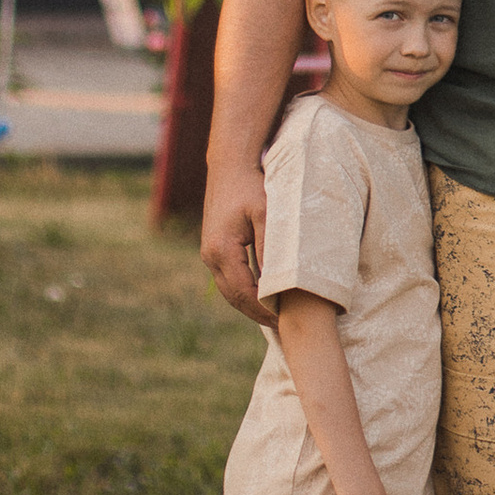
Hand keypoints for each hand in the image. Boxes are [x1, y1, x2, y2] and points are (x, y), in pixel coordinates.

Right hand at [202, 158, 276, 324]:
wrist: (229, 167)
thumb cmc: (250, 187)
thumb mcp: (266, 214)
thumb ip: (270, 247)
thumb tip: (280, 280)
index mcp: (221, 250)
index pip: (245, 292)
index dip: (264, 309)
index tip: (285, 320)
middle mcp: (210, 256)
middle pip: (234, 297)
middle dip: (258, 314)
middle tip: (284, 327)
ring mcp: (209, 254)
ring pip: (230, 291)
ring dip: (250, 305)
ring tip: (276, 317)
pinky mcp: (213, 250)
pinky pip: (229, 279)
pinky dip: (245, 291)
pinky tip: (263, 297)